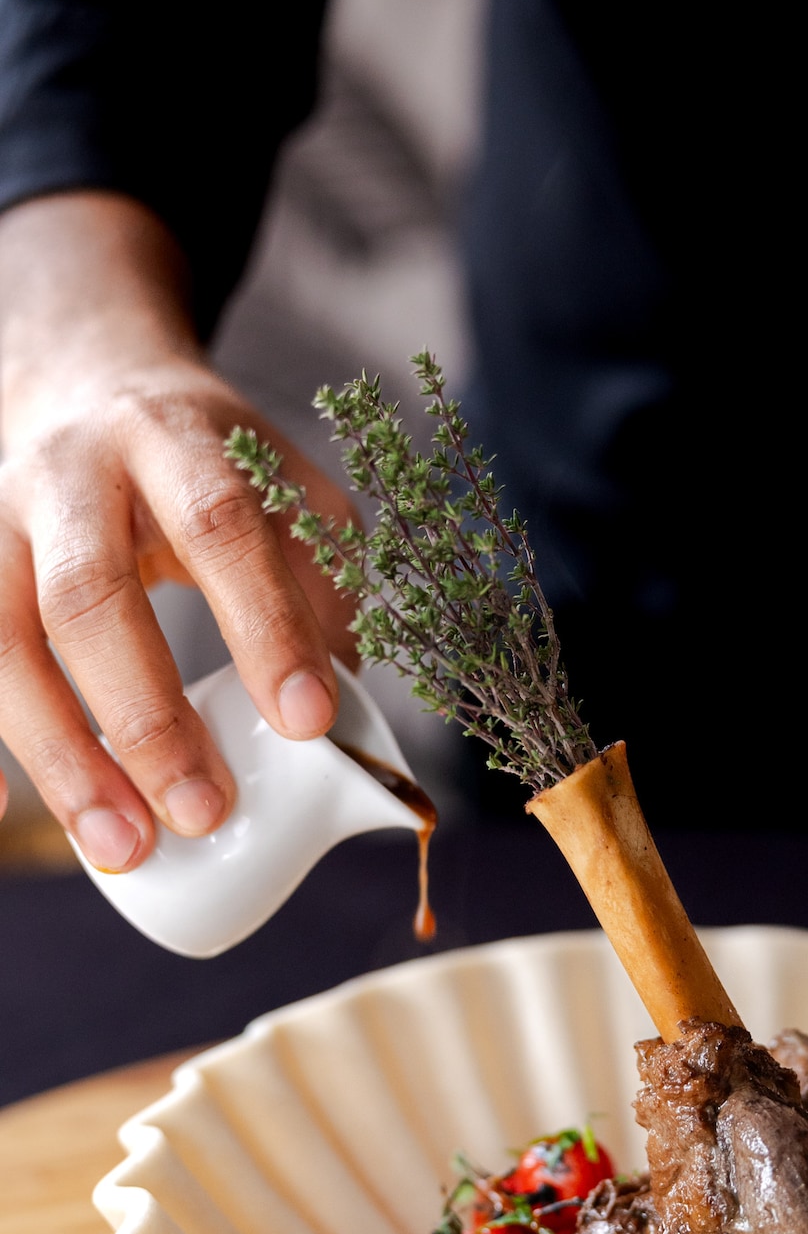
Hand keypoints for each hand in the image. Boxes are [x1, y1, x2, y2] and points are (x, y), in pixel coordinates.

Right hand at [0, 192, 358, 870]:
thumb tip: (347, 714)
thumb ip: (322, 581)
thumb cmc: (206, 464)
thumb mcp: (283, 486)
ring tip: (125, 849)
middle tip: (205, 813)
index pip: (222, 528)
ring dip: (64, 757)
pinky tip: (8, 813)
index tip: (309, 724)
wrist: (88, 384)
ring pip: (4, 641)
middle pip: (89, 597)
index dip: (265, 627)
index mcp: (175, 441)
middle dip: (148, 718)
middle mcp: (72, 476)